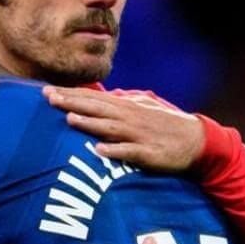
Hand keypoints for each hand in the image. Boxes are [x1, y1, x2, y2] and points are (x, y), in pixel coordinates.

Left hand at [43, 86, 203, 171]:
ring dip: (90, 123)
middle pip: (96, 109)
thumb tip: (104, 96)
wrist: (198, 142)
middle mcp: (130, 118)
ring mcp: (138, 135)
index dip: (70, 93)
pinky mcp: (148, 153)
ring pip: (110, 128)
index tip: (46, 90)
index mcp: (127, 107)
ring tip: (70, 118)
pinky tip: (99, 150)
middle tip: (48, 98)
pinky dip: (114, 151)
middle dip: (72, 102)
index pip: (93, 98)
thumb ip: (123, 102)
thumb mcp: (144, 108)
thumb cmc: (167, 125)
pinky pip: (129, 152)